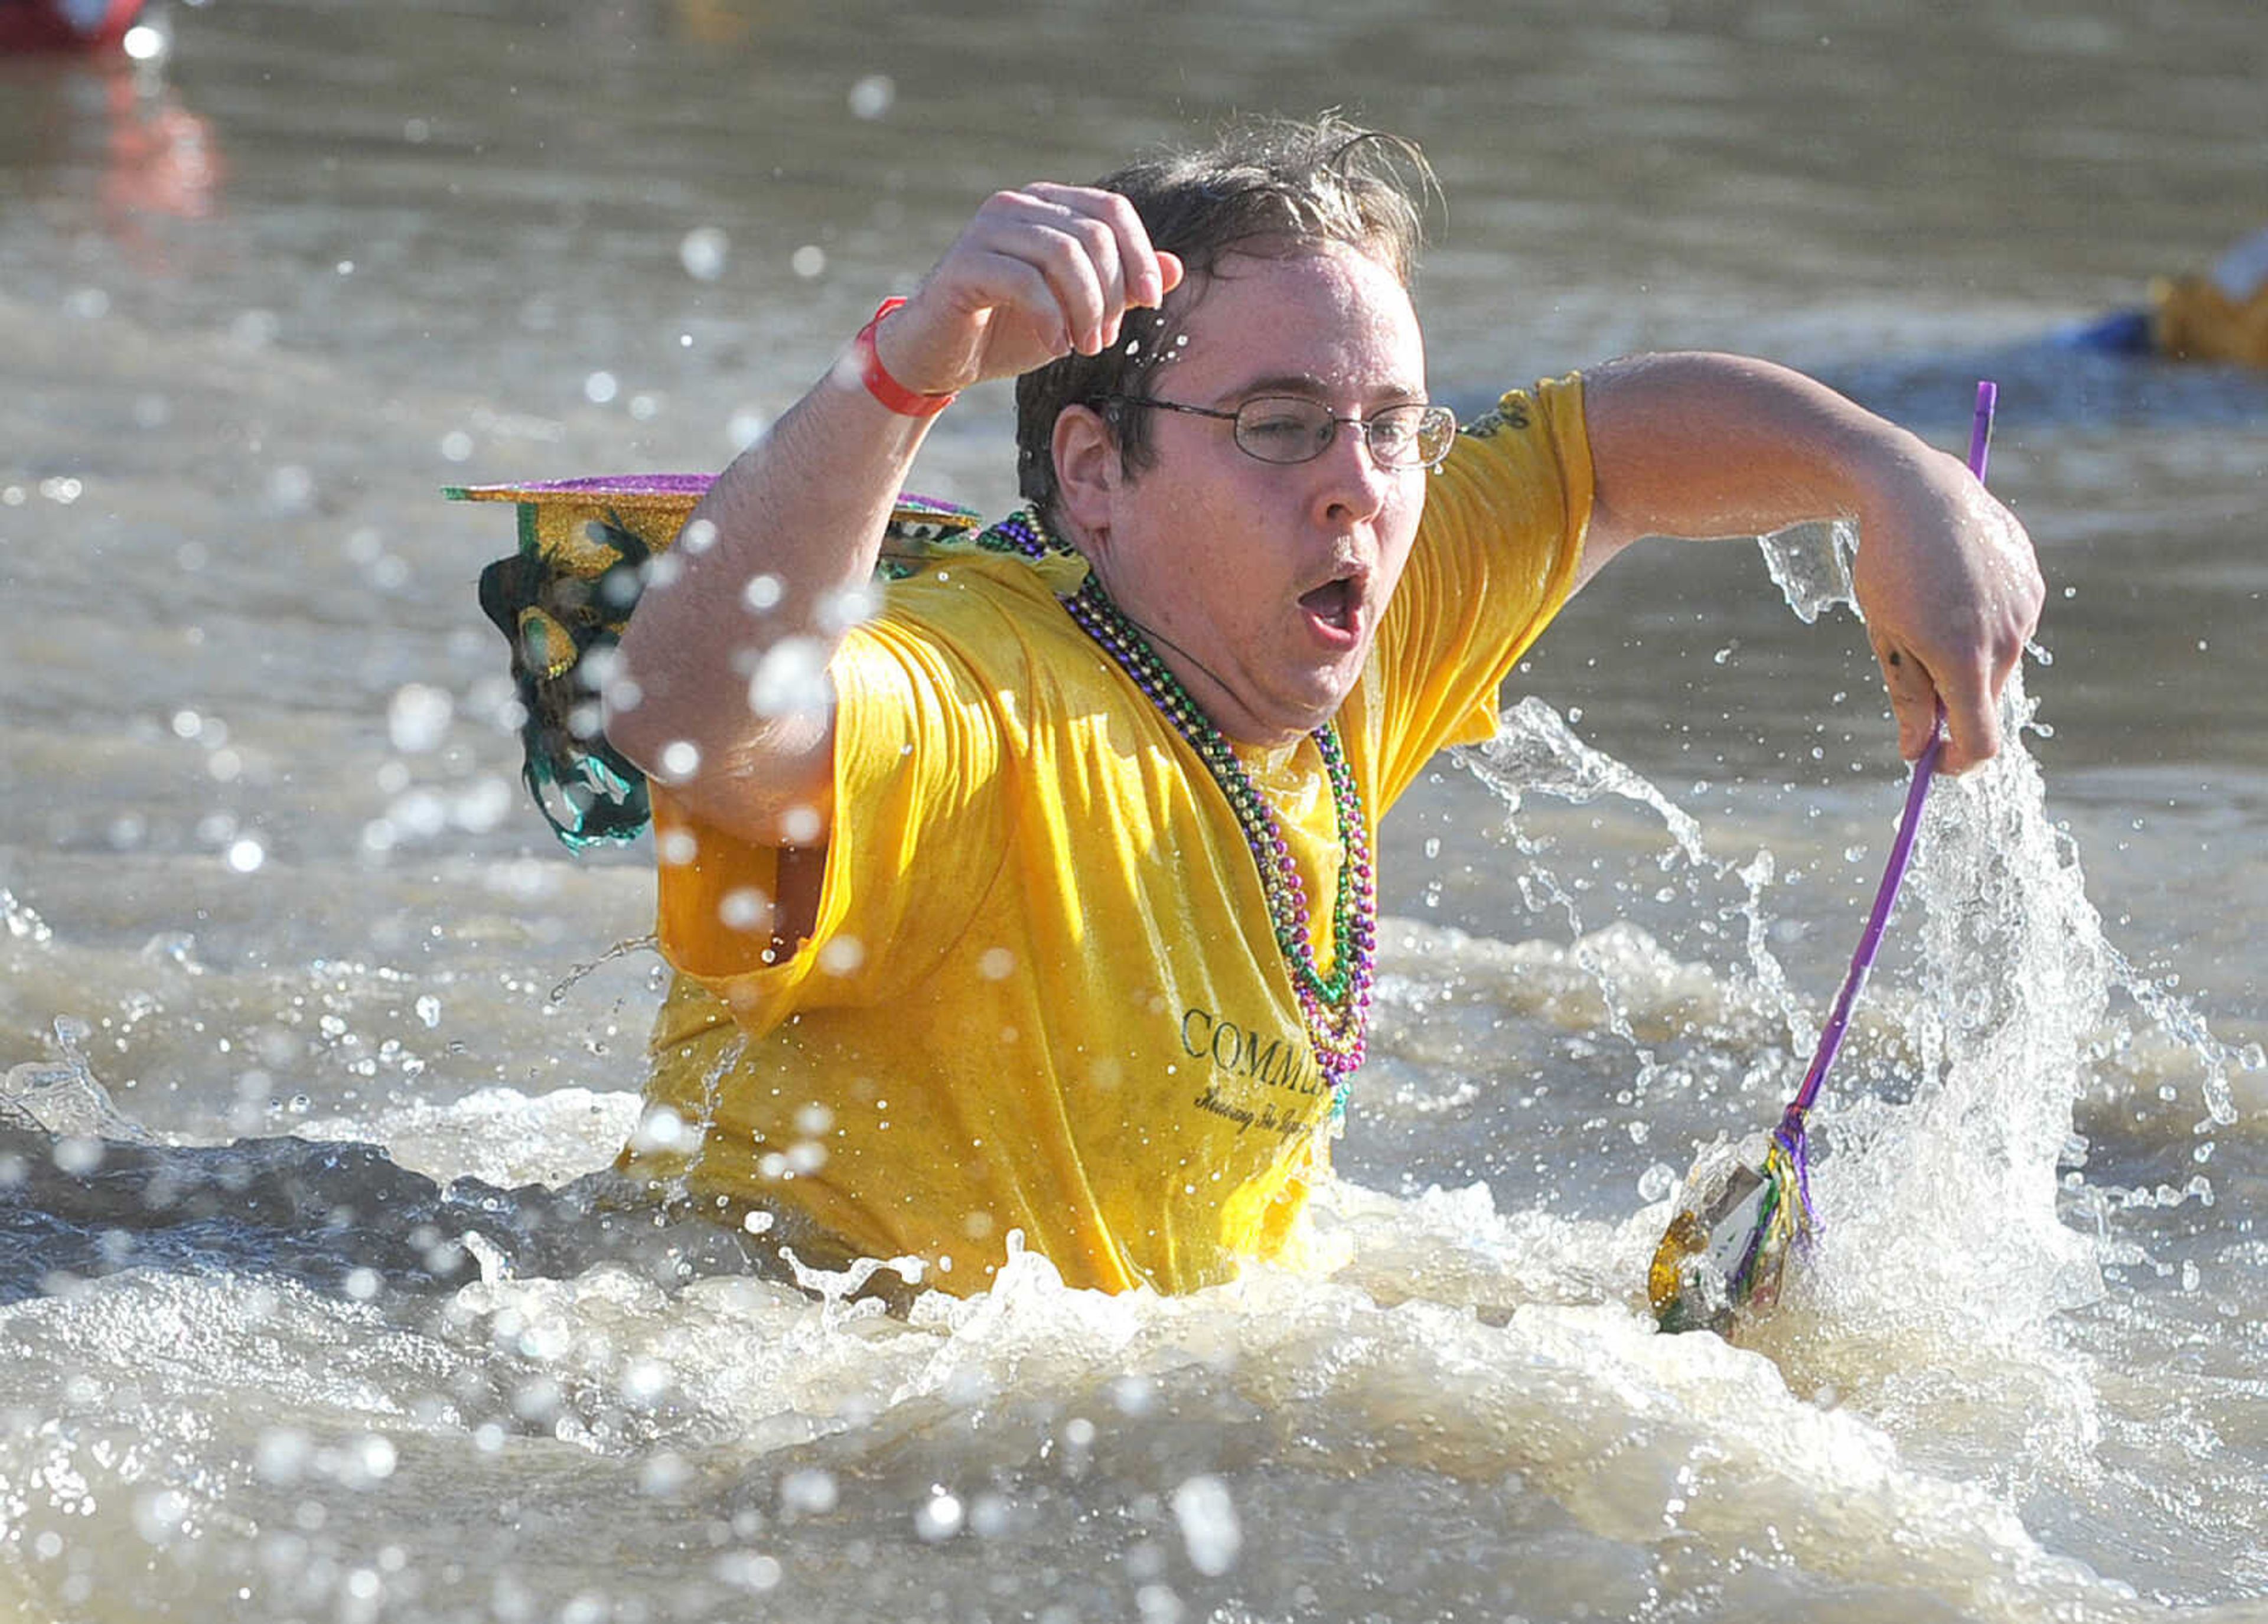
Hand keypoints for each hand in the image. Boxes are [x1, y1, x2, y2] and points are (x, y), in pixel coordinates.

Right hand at [869, 184, 1183, 395]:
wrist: (940, 356)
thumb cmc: (1010, 330)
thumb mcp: (1079, 311)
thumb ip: (1122, 288)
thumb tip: (1176, 267)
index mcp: (1048, 206)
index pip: (1112, 210)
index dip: (1141, 255)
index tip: (1151, 302)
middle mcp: (1017, 204)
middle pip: (1093, 235)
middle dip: (1111, 294)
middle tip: (1103, 341)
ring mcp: (988, 229)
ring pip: (1064, 254)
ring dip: (1086, 309)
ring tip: (1083, 348)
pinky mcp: (965, 263)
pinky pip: (1026, 282)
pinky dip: (1051, 319)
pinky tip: (1054, 346)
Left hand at [1849, 453, 2042, 772]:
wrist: (1916, 491)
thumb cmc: (1888, 566)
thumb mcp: (1885, 637)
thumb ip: (1908, 697)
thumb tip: (1916, 753)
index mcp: (1963, 657)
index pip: (1981, 740)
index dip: (1957, 762)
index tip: (1933, 761)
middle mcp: (2006, 638)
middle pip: (1986, 700)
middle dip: (1954, 702)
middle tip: (1912, 671)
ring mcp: (2025, 609)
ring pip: (1998, 663)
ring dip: (1967, 658)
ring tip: (1929, 610)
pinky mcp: (2033, 584)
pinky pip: (2011, 626)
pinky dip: (1984, 624)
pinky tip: (1955, 588)